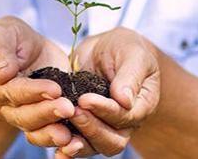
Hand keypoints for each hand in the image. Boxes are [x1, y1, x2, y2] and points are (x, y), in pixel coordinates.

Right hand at [0, 16, 73, 147]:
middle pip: (22, 115)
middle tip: (67, 109)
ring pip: (34, 128)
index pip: (9, 92)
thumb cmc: (9, 38)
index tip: (54, 89)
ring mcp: (22, 112)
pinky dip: (59, 137)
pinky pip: (47, 131)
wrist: (24, 47)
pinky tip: (74, 138)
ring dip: (52, 131)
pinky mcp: (42, 115)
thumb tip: (1, 75)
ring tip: (69, 133)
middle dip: (46, 113)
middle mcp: (3, 104)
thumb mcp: (0, 34)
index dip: (31, 92)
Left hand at [56, 27, 160, 157]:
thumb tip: (124, 100)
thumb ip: (130, 76)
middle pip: (112, 140)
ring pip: (95, 147)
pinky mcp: (85, 125)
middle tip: (73, 111)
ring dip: (78, 142)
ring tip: (61, 133)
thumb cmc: (126, 49)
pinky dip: (67, 149)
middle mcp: (125, 122)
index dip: (105, 111)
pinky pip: (78, 143)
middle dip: (91, 128)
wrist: (106, 50)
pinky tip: (56, 149)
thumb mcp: (133, 54)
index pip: (126, 117)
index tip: (85, 99)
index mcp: (141, 104)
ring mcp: (105, 127)